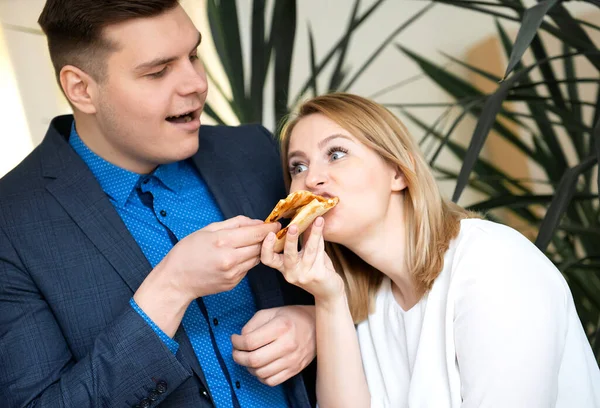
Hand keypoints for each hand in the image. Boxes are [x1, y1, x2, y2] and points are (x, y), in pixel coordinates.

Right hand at [162, 215, 280, 299]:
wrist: (176, 280)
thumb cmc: (188, 251)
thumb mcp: (208, 229)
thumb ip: (235, 223)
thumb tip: (256, 222)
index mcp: (223, 241)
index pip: (256, 233)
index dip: (269, 228)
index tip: (276, 224)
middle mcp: (230, 258)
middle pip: (260, 245)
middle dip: (266, 238)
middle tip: (268, 232)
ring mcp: (233, 273)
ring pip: (257, 258)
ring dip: (258, 249)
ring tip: (251, 243)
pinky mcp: (233, 283)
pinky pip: (248, 268)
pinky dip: (247, 260)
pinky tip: (238, 256)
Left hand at [231, 305, 315, 385]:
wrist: (318, 326)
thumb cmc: (293, 317)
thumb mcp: (271, 312)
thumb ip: (253, 324)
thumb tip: (241, 339)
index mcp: (281, 326)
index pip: (250, 342)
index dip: (236, 342)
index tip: (234, 339)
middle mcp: (287, 344)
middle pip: (254, 360)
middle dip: (238, 357)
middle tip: (236, 351)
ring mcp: (292, 360)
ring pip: (261, 373)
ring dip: (248, 367)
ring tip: (248, 358)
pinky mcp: (295, 369)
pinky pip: (271, 381)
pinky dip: (261, 377)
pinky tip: (260, 367)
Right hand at [261, 217, 343, 302]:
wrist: (329, 291)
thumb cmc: (315, 270)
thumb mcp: (305, 255)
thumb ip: (302, 240)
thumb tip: (299, 217)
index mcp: (283, 267)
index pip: (268, 260)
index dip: (266, 248)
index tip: (268, 233)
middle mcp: (291, 273)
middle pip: (288, 256)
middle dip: (290, 240)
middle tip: (293, 226)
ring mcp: (305, 275)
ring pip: (309, 251)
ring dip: (314, 234)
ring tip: (318, 220)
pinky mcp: (318, 275)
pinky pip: (320, 252)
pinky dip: (321, 238)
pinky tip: (321, 226)